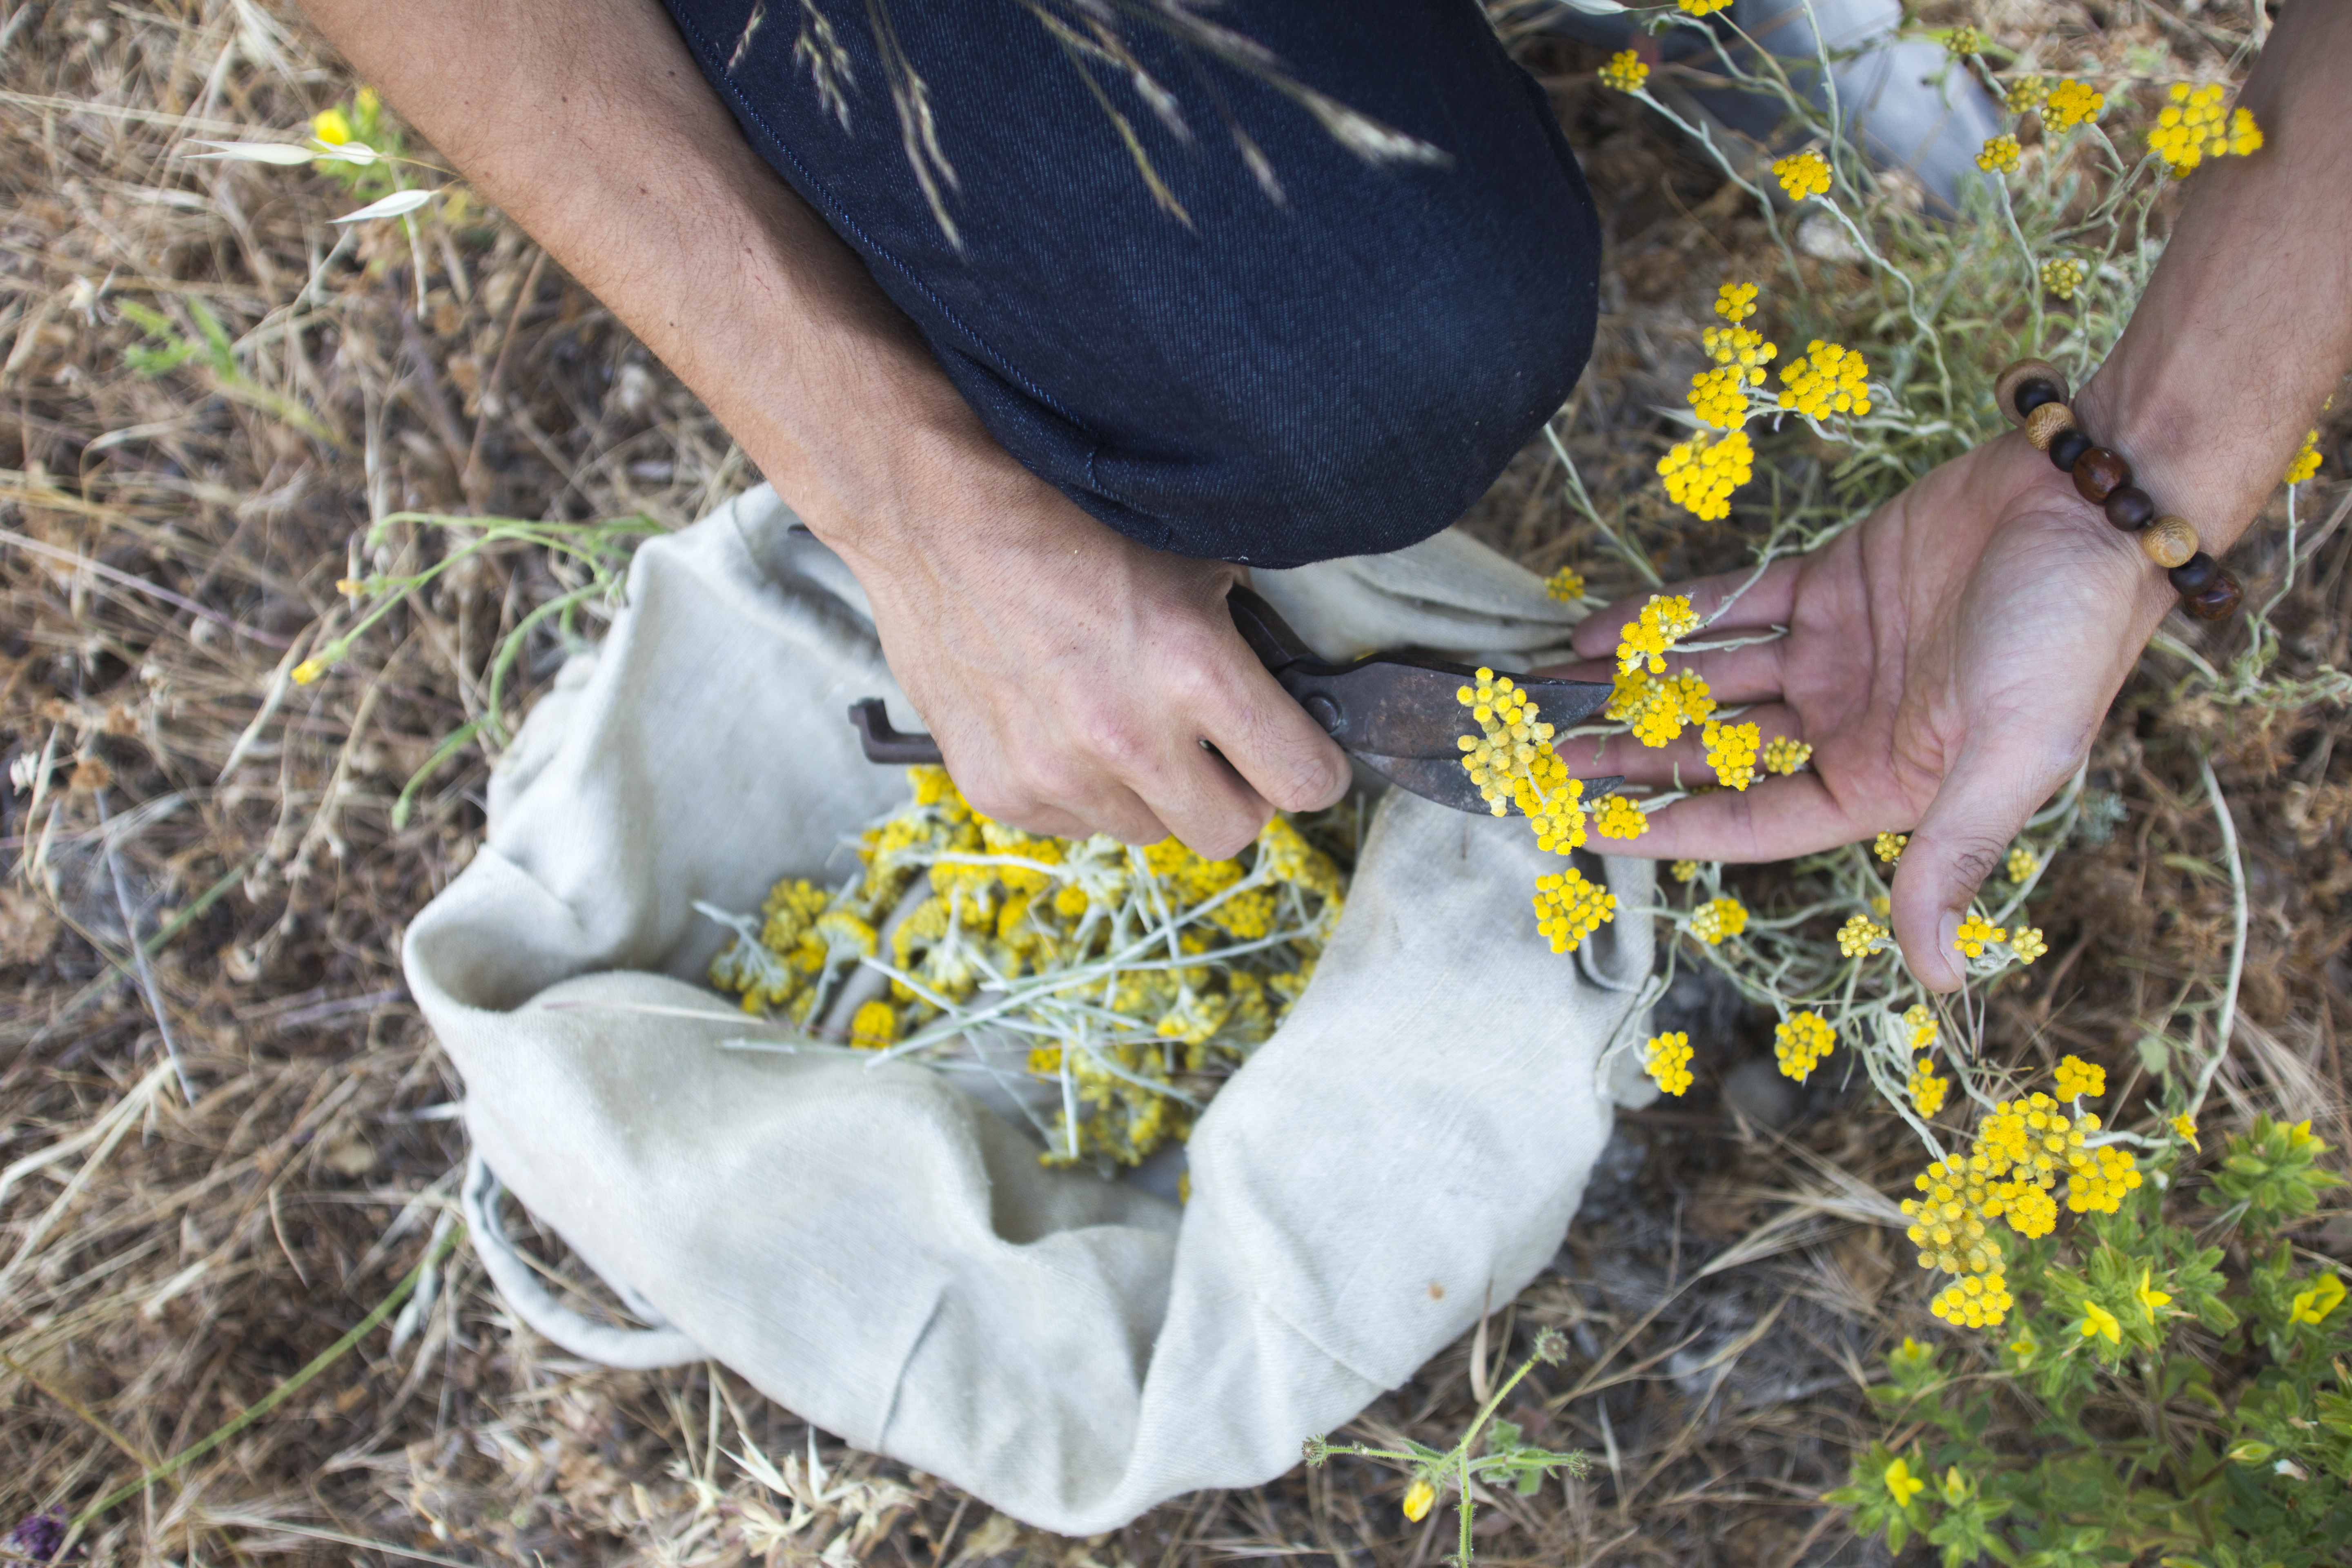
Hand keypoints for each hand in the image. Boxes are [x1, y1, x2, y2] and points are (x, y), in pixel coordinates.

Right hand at [827, 432, 1352, 858]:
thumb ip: (1245, 643)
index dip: (1310, 767)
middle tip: (1215, 747)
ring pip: (1147, 829)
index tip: (1298, 752)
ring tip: (1118, 715)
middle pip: (1231, 833)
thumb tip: (1285, 699)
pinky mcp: (998, 789)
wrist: (931, 515)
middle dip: (1235, 793)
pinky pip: (1074, 822)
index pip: (1303, 782)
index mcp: (1192, 671)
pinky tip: (1059, 720)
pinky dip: (1079, 787)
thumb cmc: (1064, 519)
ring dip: (1149, 788)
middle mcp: (1127, 738)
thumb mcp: (1190, 559)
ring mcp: (1056, 774)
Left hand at [1543, 433, 2181, 989]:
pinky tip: (1599, 632)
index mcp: (1882, 782)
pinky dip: (1667, 618)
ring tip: (1548, 696)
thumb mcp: (2013, 760)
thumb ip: (1953, 860)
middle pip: (1714, 754)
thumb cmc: (2067, 637)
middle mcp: (1849, 725)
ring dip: (1634, 692)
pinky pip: (1732, 606)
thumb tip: (1941, 976)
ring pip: (1710, 682)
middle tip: (1537, 761)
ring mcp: (1836, 654)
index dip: (1663, 826)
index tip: (1579, 825)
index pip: (1746, 821)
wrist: (2095, 502)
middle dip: (1628, 759)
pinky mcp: (1833, 581)